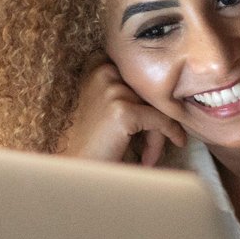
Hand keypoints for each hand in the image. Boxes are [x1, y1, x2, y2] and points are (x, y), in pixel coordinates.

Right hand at [57, 60, 186, 165]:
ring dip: (157, 135)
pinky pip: (161, 121)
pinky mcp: (123, 111)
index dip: (150, 101)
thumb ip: (128, 91)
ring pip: (158, 107)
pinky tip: (153, 157)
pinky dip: (167, 137)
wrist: (71, 172)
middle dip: (155, 120)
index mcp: (99, 66)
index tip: (155, 122)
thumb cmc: (88, 144)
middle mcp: (105, 73)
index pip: (142, 77)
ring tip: (147, 157)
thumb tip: (169, 91)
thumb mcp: (104, 106)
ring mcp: (113, 90)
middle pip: (151, 92)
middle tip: (149, 147)